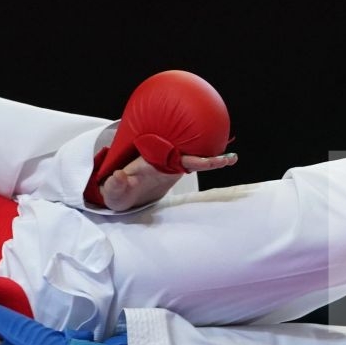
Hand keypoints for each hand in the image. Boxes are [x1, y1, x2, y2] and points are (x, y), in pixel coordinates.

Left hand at [99, 152, 236, 211]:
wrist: (120, 189)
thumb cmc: (117, 189)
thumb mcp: (113, 191)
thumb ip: (115, 184)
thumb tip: (118, 176)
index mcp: (150, 161)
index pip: (170, 157)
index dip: (184, 157)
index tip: (199, 159)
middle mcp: (163, 159)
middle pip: (188, 154)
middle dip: (206, 156)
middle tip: (227, 158)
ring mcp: (170, 164)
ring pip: (194, 158)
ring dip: (212, 158)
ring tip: (232, 159)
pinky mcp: (174, 170)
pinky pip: (193, 164)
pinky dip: (207, 163)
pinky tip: (223, 162)